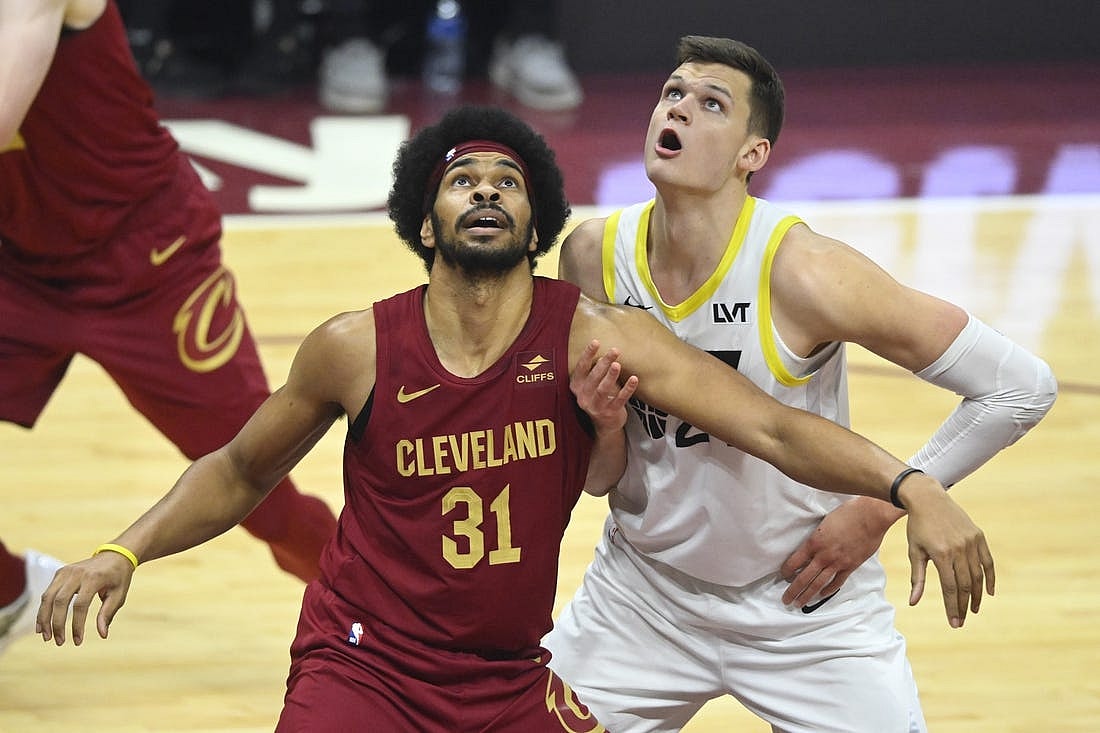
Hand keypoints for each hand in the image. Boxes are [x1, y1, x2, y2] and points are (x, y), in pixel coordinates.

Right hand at [36, 551, 134, 645]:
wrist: (115, 556)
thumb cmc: (118, 578)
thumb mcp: (119, 595)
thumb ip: (108, 613)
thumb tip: (102, 635)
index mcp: (94, 578)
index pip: (80, 605)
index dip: (77, 625)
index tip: (78, 641)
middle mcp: (77, 573)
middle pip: (60, 601)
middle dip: (57, 624)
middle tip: (59, 642)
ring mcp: (66, 571)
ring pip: (48, 597)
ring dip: (44, 618)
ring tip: (46, 637)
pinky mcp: (60, 573)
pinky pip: (48, 593)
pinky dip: (43, 609)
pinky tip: (42, 625)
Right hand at [570, 339, 637, 434]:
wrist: (605, 425)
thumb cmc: (599, 396)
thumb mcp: (591, 384)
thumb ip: (595, 369)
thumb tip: (604, 347)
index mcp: (576, 387)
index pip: (581, 368)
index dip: (587, 354)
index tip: (596, 341)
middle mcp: (583, 397)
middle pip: (593, 378)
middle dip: (603, 363)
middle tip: (615, 350)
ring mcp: (596, 407)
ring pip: (603, 390)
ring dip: (611, 376)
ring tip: (617, 364)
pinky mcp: (609, 414)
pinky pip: (620, 400)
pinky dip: (627, 389)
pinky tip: (634, 379)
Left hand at [779, 497, 896, 605]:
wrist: (870, 516)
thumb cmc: (847, 513)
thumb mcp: (824, 522)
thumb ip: (817, 537)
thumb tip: (810, 546)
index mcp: (814, 542)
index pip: (794, 561)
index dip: (786, 571)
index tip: (782, 576)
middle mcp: (823, 555)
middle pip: (803, 578)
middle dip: (793, 591)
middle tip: (786, 600)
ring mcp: (837, 563)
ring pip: (818, 584)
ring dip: (807, 595)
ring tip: (799, 603)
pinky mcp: (851, 566)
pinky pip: (837, 582)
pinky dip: (829, 590)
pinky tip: (822, 595)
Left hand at [902, 478, 994, 627]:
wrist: (929, 499)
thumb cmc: (918, 527)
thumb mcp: (914, 551)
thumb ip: (917, 577)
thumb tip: (913, 602)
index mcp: (941, 554)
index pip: (950, 588)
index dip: (952, 607)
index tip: (954, 623)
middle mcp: (959, 549)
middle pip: (965, 585)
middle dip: (963, 606)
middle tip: (961, 621)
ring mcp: (971, 542)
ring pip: (977, 576)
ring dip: (976, 595)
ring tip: (973, 609)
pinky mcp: (979, 536)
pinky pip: (987, 562)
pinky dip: (989, 578)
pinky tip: (988, 592)